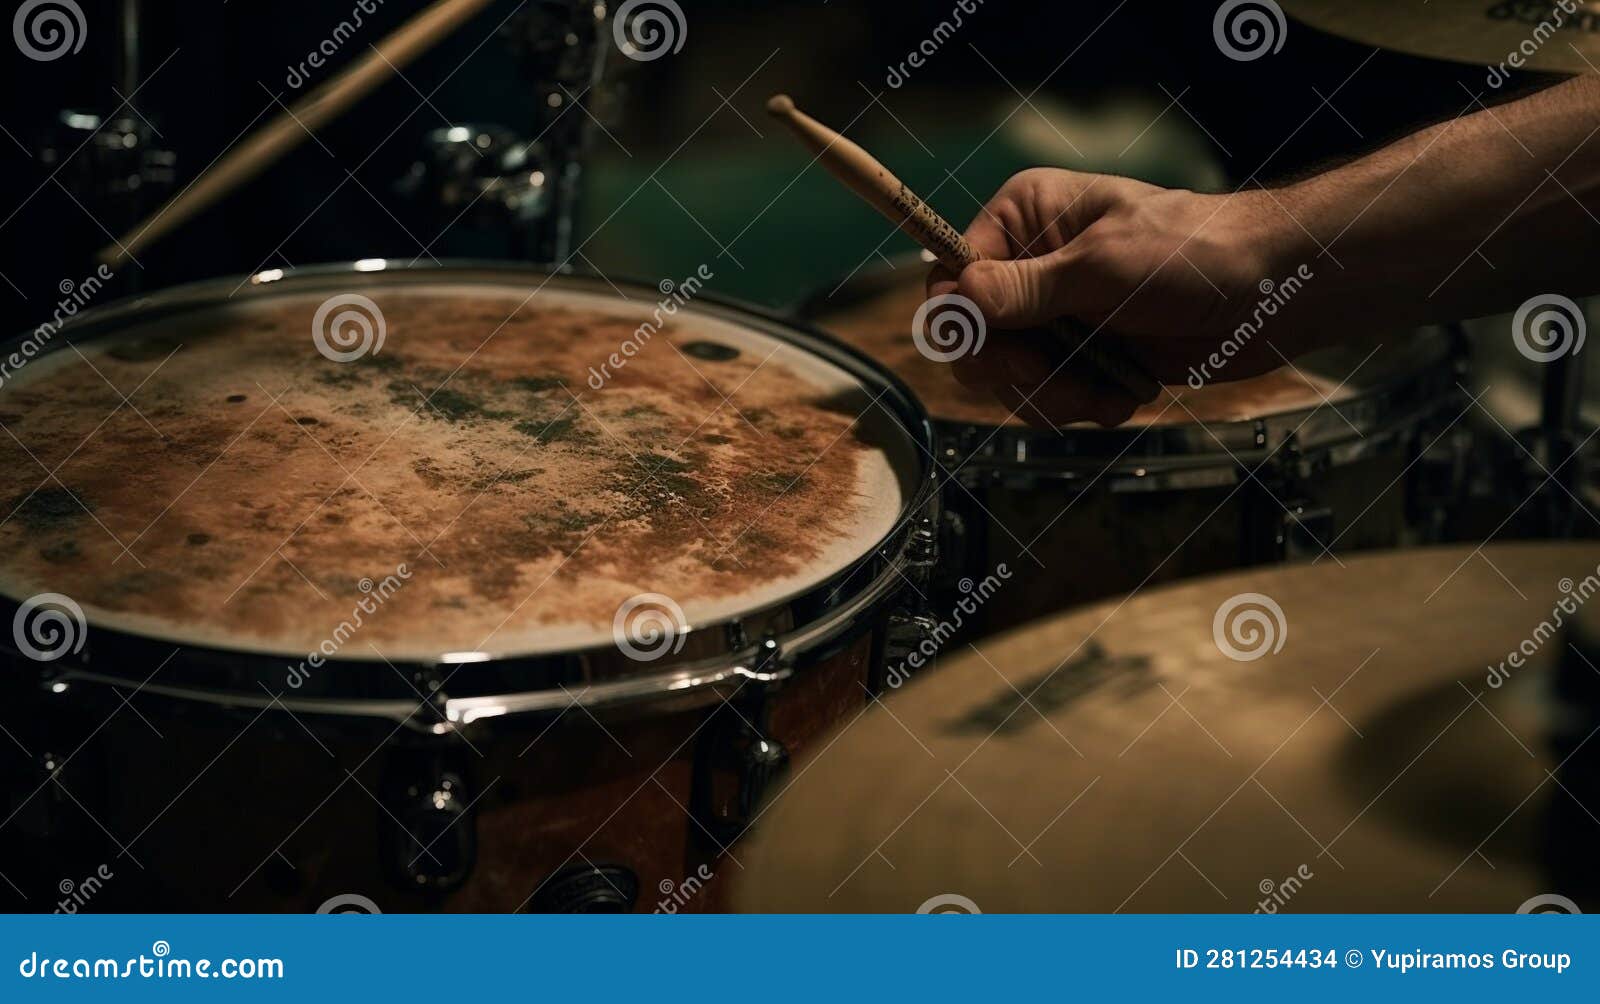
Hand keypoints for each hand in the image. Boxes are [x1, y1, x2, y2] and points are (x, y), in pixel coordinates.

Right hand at [927, 168, 1316, 426]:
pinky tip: (1120, 391)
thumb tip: (956, 300)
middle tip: (1056, 376)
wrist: (1272, 294)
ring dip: (1053, 396)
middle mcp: (1029, 265)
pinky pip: (1046, 398)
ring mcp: (1053, 314)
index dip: (964, 325)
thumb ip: (1026, 290)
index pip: (951, 277)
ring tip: (1102, 388)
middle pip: (970, 339)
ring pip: (1005, 378)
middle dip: (1015, 370)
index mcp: (1024, 218)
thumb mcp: (1104, 268)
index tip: (997, 354)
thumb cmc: (1195, 255)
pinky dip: (1080, 405)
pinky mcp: (1080, 355)